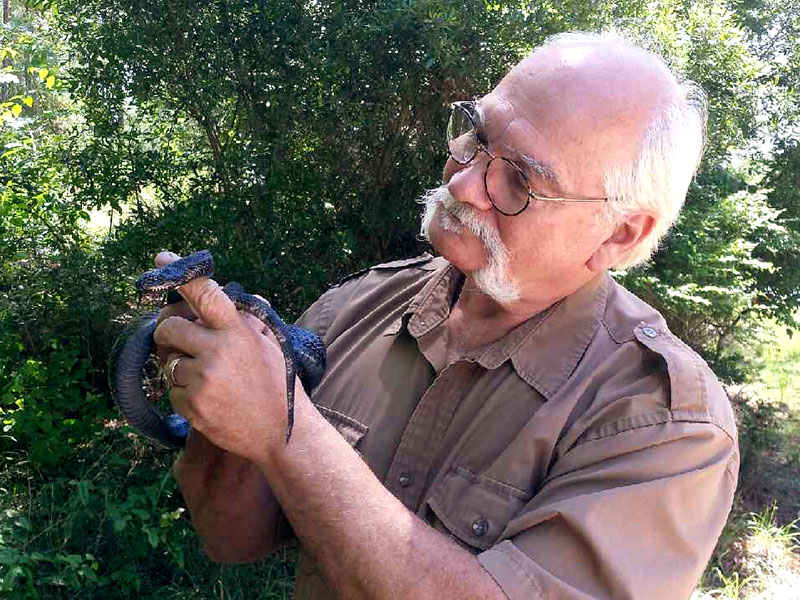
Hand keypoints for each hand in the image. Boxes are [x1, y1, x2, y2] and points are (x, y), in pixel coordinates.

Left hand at [152, 252, 301, 461]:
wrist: (283, 433)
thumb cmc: (279, 386)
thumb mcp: (271, 345)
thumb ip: (248, 321)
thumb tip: (238, 296)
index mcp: (237, 330)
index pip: (204, 293)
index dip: (180, 274)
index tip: (162, 258)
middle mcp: (218, 350)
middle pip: (168, 328)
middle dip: (168, 335)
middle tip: (177, 344)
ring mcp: (203, 378)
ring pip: (168, 363)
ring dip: (179, 369)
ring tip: (206, 380)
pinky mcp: (192, 404)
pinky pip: (170, 391)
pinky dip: (183, 395)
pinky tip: (208, 400)